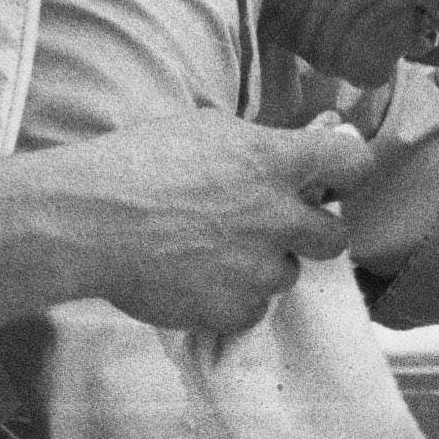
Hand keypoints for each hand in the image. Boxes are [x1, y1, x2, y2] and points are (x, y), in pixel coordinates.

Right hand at [57, 111, 374, 331]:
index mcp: (273, 163)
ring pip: (288, 274)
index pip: (352, 162)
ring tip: (214, 253)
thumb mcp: (205, 130)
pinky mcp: (235, 309)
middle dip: (312, 232)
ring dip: (263, 266)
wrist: (86, 222)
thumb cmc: (136, 163)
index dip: (348, 171)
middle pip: (335, 236)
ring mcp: (259, 268)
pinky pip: (253, 309)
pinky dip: (233, 298)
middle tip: (275, 227)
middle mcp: (277, 217)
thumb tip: (301, 144)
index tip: (334, 178)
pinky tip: (198, 280)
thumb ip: (261, 143)